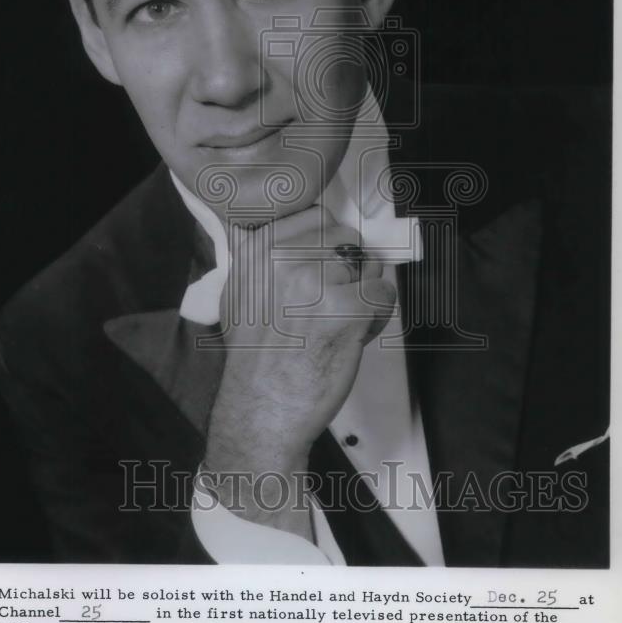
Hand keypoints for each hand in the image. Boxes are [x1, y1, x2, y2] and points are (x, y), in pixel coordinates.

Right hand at [203, 206, 395, 538]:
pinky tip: (354, 334)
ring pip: (367, 264)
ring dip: (363, 291)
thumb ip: (255, 254)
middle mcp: (284, 257)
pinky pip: (384, 290)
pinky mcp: (348, 307)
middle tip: (329, 303)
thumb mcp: (237, 293)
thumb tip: (272, 227)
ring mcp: (317, 281)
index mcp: (258, 248)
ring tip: (338, 322)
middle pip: (344, 237)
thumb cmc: (255, 359)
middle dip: (347, 268)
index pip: (315, 215)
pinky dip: (378, 315)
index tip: (320, 269)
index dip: (325, 244)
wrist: (262, 407)